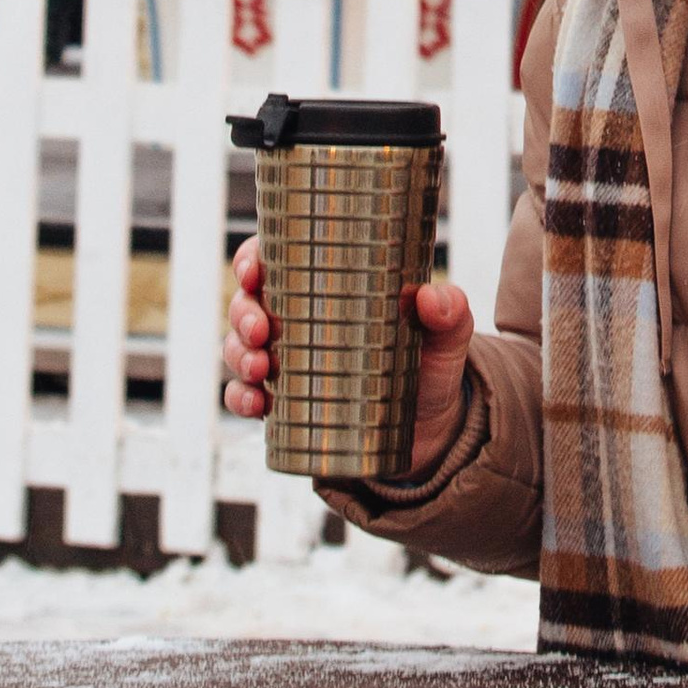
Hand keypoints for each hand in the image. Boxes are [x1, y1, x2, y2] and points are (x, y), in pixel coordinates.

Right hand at [221, 243, 477, 481]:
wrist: (431, 428)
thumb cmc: (431, 363)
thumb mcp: (446, 336)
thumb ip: (450, 312)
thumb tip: (430, 297)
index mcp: (325, 286)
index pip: (274, 259)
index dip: (251, 259)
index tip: (254, 270)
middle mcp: (296, 318)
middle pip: (246, 302)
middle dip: (242, 313)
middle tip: (260, 330)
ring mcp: (285, 361)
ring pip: (238, 348)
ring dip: (237, 356)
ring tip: (260, 370)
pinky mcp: (285, 402)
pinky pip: (244, 397)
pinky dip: (241, 399)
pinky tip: (256, 403)